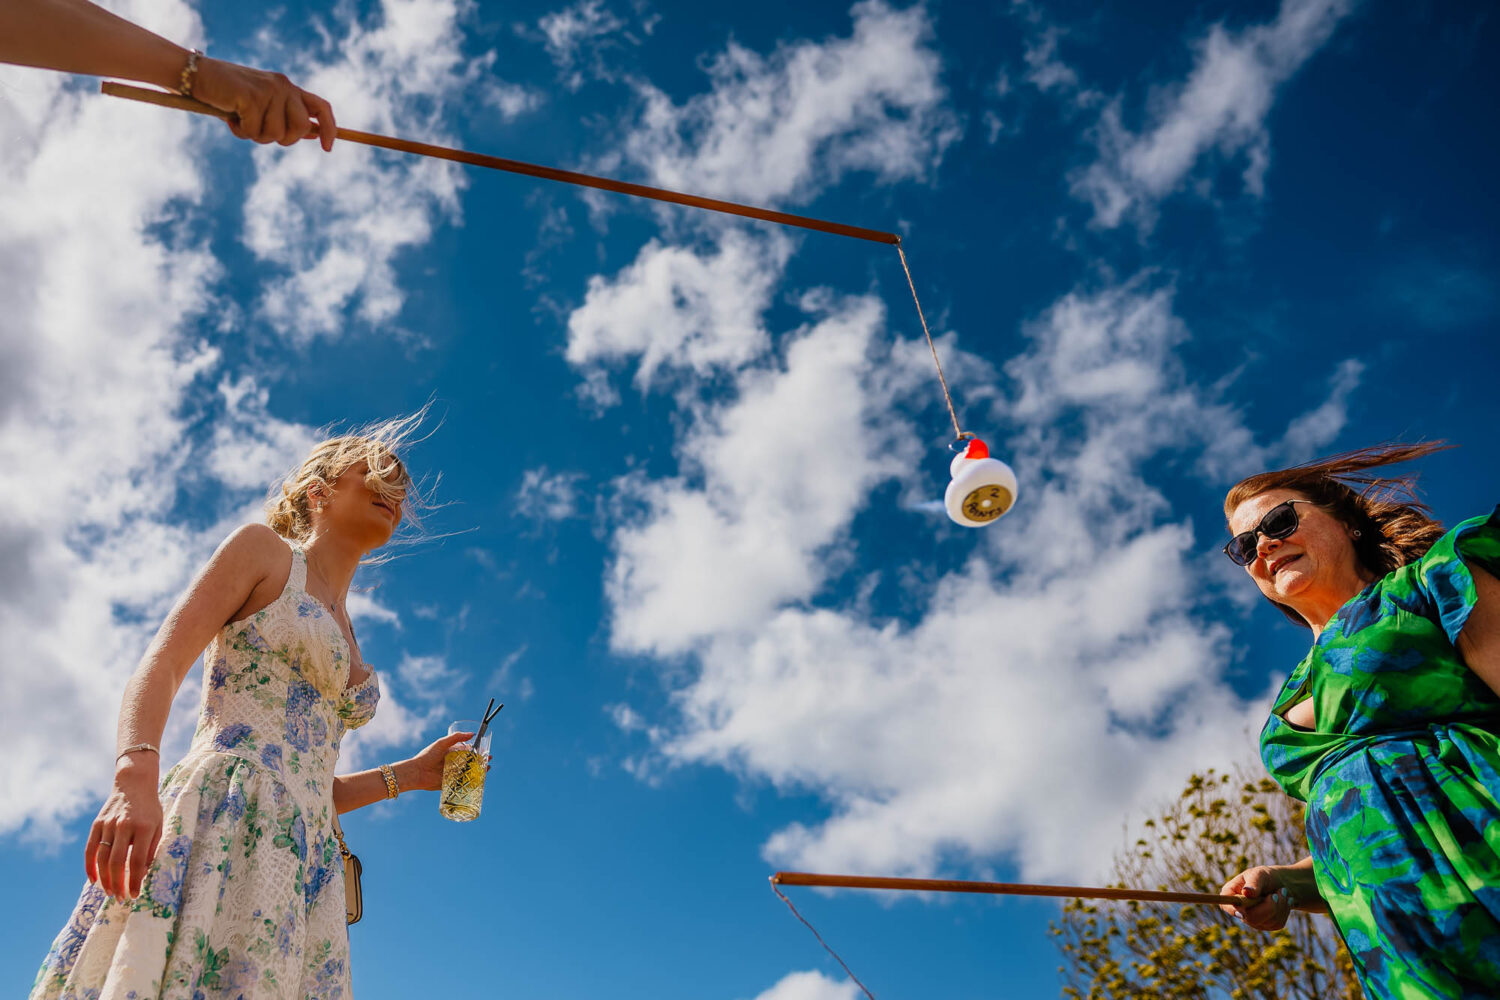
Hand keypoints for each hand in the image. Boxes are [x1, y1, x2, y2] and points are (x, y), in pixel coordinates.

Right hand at [85, 759, 162, 900]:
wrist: (134, 784)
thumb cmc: (150, 809)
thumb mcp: (159, 825)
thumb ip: (152, 848)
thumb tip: (143, 873)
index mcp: (144, 827)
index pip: (138, 860)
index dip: (135, 881)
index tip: (135, 895)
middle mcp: (124, 826)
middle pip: (118, 862)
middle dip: (118, 884)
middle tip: (120, 899)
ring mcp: (108, 824)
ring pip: (102, 858)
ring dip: (105, 879)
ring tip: (109, 892)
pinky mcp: (96, 824)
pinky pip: (90, 849)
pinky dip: (89, 866)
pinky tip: (93, 880)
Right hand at [190, 56, 335, 150]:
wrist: (197, 75)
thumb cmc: (228, 95)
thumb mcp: (262, 105)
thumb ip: (286, 116)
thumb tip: (312, 133)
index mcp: (289, 88)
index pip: (321, 108)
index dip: (330, 129)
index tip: (328, 148)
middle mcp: (283, 86)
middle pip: (299, 129)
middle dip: (281, 138)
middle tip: (258, 130)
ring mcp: (269, 91)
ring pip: (276, 134)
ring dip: (255, 135)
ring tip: (240, 120)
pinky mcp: (252, 97)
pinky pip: (254, 130)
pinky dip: (240, 131)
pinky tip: (230, 116)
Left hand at [400, 731, 486, 791]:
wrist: (417, 772)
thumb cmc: (428, 755)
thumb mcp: (442, 743)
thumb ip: (456, 737)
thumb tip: (472, 734)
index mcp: (451, 753)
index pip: (467, 751)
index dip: (477, 750)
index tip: (486, 749)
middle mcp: (452, 763)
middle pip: (470, 761)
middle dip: (481, 760)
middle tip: (490, 759)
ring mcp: (452, 774)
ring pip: (468, 772)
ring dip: (479, 770)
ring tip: (488, 768)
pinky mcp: (450, 783)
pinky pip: (463, 782)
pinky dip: (472, 781)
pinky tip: (480, 779)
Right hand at [1219, 865, 1295, 930]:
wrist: (1280, 884)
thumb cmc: (1265, 876)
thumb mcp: (1259, 874)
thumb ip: (1253, 883)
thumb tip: (1247, 892)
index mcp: (1231, 894)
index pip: (1225, 905)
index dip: (1232, 910)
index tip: (1243, 912)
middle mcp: (1239, 910)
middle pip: (1250, 918)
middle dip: (1268, 906)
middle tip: (1278, 893)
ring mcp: (1252, 920)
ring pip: (1267, 921)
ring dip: (1279, 905)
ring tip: (1282, 892)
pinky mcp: (1266, 925)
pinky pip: (1277, 923)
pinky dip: (1284, 910)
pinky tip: (1283, 901)